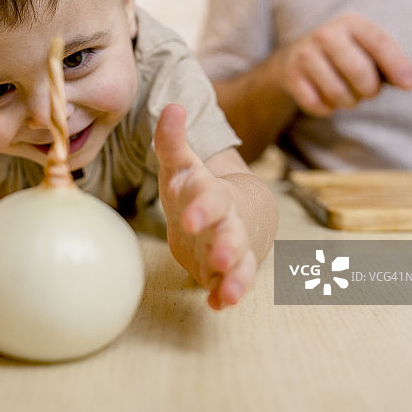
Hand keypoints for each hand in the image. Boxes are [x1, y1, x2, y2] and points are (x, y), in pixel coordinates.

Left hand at [154, 104, 256, 309]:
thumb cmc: (196, 189)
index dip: (202, 208)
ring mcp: (230, 247)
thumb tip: (172, 107)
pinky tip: (218, 304)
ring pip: (240, 263)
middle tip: (218, 256)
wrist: (229, 212)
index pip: (209, 198)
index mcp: (210, 194)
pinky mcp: (227, 271)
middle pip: (230, 233)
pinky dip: (225, 294)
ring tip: (229, 293)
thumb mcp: (181, 166)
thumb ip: (172, 141)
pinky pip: (231, 284)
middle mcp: (226, 221)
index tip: (190, 219)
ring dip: (235, 276)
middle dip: (225, 245)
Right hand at [273, 12, 411, 115]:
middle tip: (368, 92)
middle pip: (358, 72)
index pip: (379, 43)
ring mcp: (305, 55)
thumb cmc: (343, 54)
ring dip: (349, 102)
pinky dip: (327, 109)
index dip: (397, 65)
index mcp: (351, 23)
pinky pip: (316, 104)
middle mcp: (325, 34)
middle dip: (370, 90)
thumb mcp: (364, 46)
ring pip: (337, 92)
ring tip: (349, 96)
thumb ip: (386, 60)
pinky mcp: (291, 75)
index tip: (409, 86)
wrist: (294, 56)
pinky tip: (328, 101)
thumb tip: (407, 83)